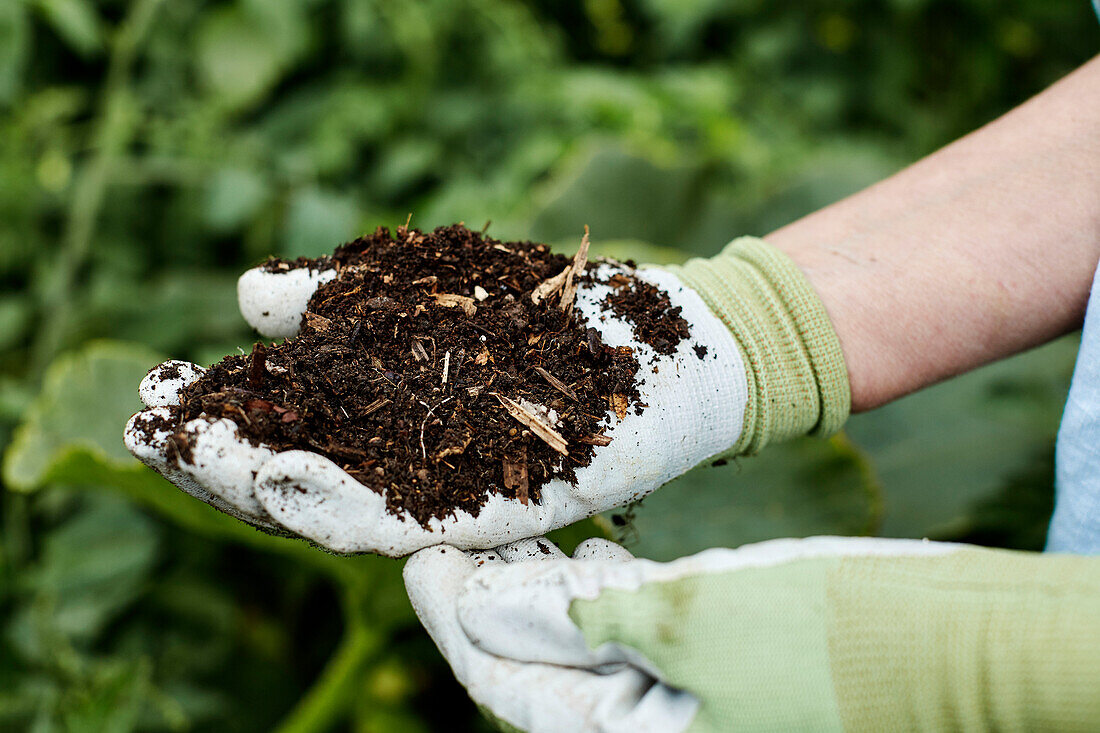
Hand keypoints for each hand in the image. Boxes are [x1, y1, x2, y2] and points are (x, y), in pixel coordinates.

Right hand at [124, 257, 749, 554]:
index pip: (287, 435)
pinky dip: (342, 500)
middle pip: (296, 479)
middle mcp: (411, 471)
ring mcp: (453, 494)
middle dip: (217, 455)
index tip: (159, 389)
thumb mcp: (424, 297)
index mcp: (390, 427)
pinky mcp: (502, 510)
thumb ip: (341, 301)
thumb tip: (248, 295)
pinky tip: (282, 472)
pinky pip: (412, 515)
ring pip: (338, 507)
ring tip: (189, 451)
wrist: (660, 343)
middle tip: (147, 424)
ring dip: (256, 485)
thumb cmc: (545, 319)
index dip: (218, 420)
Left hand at [406, 535, 1099, 731]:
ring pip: (574, 638)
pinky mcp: (703, 654)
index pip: (509, 684)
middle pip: (531, 660)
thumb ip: (580, 620)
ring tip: (502, 528)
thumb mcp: (684, 619)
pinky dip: (592, 586)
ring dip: (535, 584)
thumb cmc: (815, 634)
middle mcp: (642, 720)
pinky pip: (624, 625)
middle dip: (486, 596)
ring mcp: (673, 688)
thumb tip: (486, 610)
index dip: (454, 619)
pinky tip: (579, 550)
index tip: (419, 558)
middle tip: (447, 528)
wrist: (930, 641)